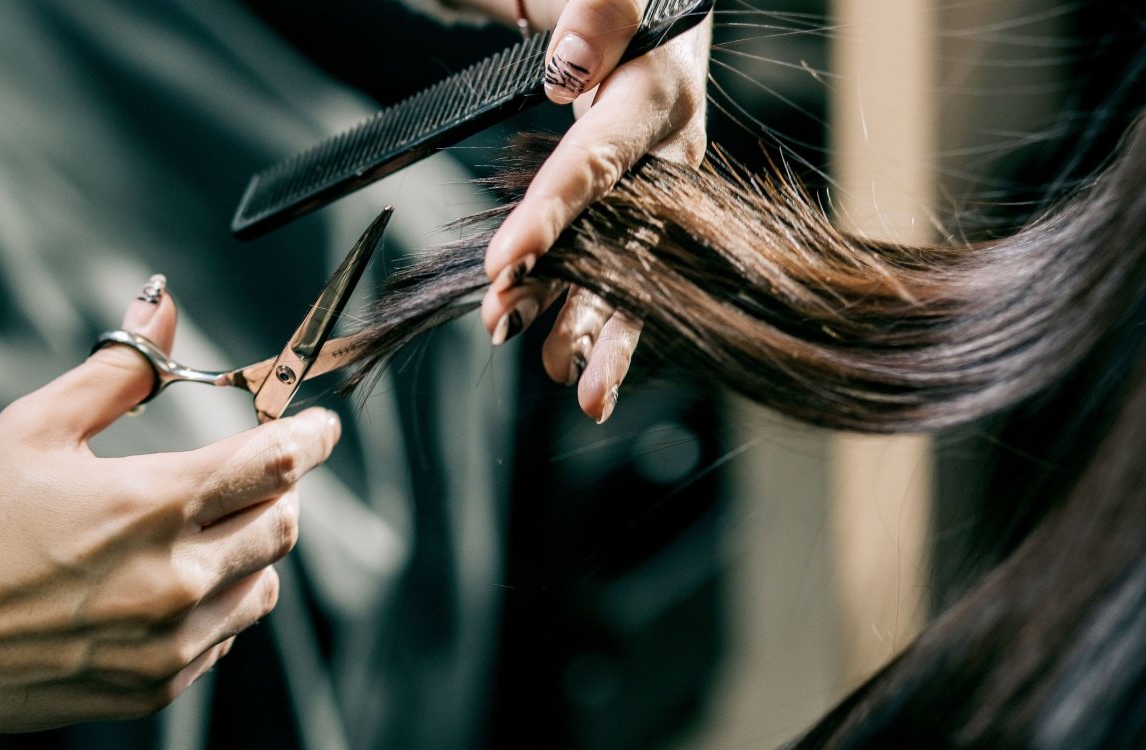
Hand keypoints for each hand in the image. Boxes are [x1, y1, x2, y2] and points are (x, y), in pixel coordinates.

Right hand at [0, 278, 341, 733]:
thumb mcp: (35, 426)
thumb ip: (118, 368)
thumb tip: (162, 307)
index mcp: (150, 504)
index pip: (275, 462)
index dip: (311, 437)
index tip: (320, 427)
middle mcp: (173, 579)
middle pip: (283, 523)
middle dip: (278, 491)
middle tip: (246, 475)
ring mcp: (167, 642)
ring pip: (263, 585)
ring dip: (249, 551)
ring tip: (192, 533)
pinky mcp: (154, 687)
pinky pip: (224, 640)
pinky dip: (215, 606)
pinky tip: (162, 587)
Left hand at [474, 0, 710, 422]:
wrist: (653, 10)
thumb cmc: (630, 0)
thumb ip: (602, 14)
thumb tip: (572, 65)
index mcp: (660, 96)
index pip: (598, 161)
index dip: (552, 215)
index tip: (505, 264)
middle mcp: (666, 152)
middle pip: (626, 240)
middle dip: (589, 308)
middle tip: (554, 363)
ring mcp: (652, 186)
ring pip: (622, 267)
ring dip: (584, 323)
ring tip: (558, 374)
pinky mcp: (634, 205)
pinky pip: (611, 262)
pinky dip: (580, 307)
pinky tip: (555, 348)